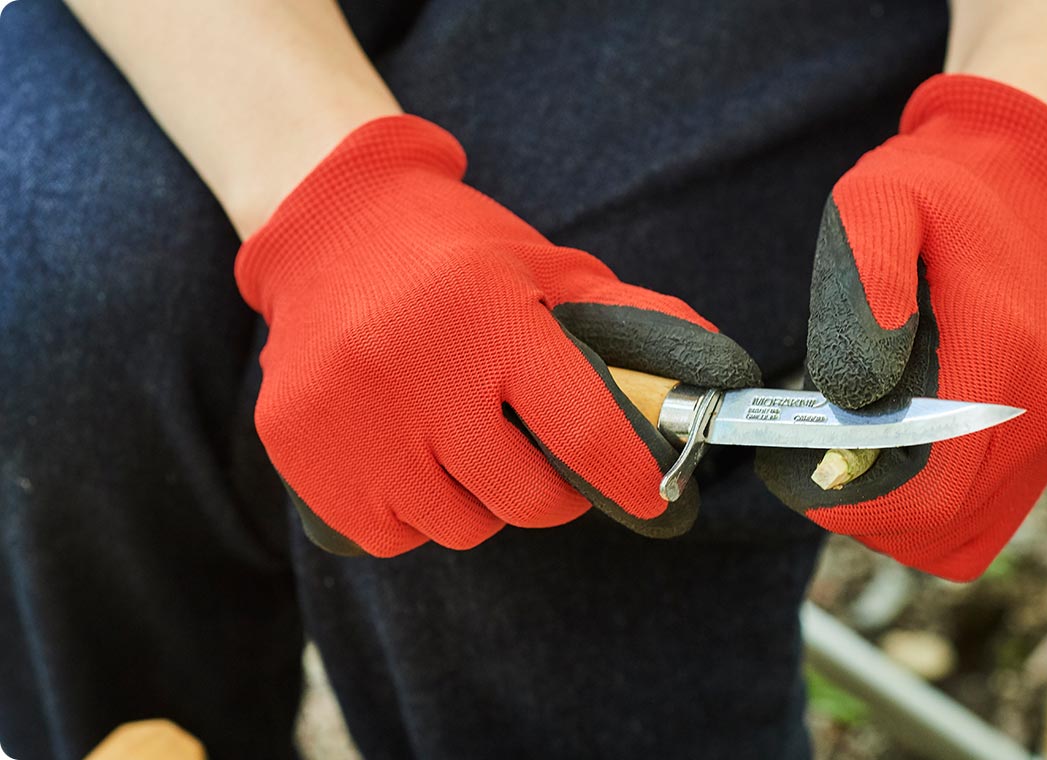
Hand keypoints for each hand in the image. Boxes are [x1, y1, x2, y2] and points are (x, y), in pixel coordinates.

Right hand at [237, 115, 758, 555]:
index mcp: (489, 317)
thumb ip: (628, 317)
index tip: (651, 495)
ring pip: (459, 526)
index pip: (584, 433)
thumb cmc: (455, 251)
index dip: (631, 478)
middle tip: (547, 458)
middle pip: (524, 499)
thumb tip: (716, 368)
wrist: (329, 226)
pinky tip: (409, 455)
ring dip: (479, 499)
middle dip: (555, 492)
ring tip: (464, 441)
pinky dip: (413, 512)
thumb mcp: (546, 267)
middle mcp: (416, 369)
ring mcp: (350, 415)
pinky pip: (389, 534)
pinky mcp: (298, 447)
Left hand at [756, 75, 1046, 580]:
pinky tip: (890, 454)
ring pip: (963, 531)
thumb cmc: (938, 189)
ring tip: (845, 455)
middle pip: (940, 526)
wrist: (1023, 172)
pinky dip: (932, 506)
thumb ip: (865, 290)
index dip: (850, 504)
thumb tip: (854, 392)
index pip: (926, 494)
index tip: (791, 470)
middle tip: (804, 463)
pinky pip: (988, 511)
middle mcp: (1041, 407)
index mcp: (1000, 358)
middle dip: (860, 511)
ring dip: (894, 515)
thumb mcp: (878, 205)